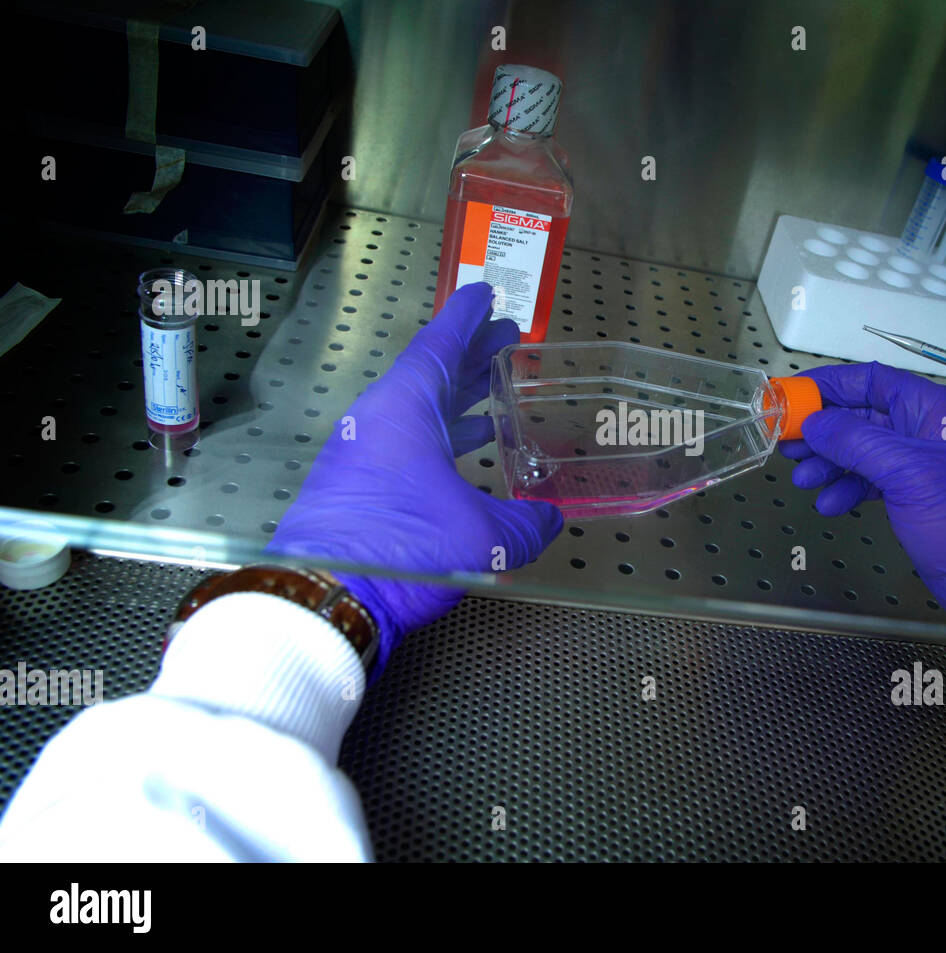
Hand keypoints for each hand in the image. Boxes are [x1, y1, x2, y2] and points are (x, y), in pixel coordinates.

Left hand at [268, 283, 562, 674]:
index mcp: (403, 409)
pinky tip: (462, 465)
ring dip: (457, 405)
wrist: (326, 601)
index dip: (468, 319)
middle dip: (471, 359)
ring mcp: (360, 458)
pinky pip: (404, 449)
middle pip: (430, 377)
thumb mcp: (486, 537)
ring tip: (494, 401)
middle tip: (505, 342)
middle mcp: (377, 424)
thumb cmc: (404, 550)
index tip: (484, 293)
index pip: (439, 345)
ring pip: (417, 416)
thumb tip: (549, 520)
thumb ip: (527, 524)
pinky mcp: (354, 492)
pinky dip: (438, 443)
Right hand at [780, 362, 945, 629]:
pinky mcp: (911, 494)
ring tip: (803, 477)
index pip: (875, 380)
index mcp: (936, 411)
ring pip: (861, 449)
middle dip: (823, 428)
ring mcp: (919, 464)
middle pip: (862, 415)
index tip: (795, 393)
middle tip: (787, 439)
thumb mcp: (907, 474)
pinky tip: (830, 502)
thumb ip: (857, 442)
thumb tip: (816, 423)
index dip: (831, 384)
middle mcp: (927, 431)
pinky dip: (846, 488)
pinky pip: (869, 479)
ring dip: (829, 462)